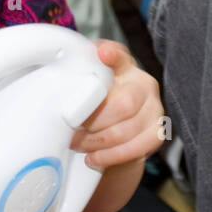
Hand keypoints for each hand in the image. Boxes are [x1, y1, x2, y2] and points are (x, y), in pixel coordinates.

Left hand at [70, 40, 164, 167]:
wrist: (115, 130)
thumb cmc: (98, 105)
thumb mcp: (87, 87)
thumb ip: (76, 80)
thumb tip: (56, 83)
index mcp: (124, 66)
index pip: (119, 56)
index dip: (111, 54)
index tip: (102, 54)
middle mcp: (144, 84)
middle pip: (123, 104)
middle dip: (93, 122)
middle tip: (73, 128)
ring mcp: (154, 109)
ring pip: (126, 130)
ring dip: (96, 142)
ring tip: (78, 144)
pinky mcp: (156, 133)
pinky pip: (135, 149)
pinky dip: (110, 156)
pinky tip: (94, 158)